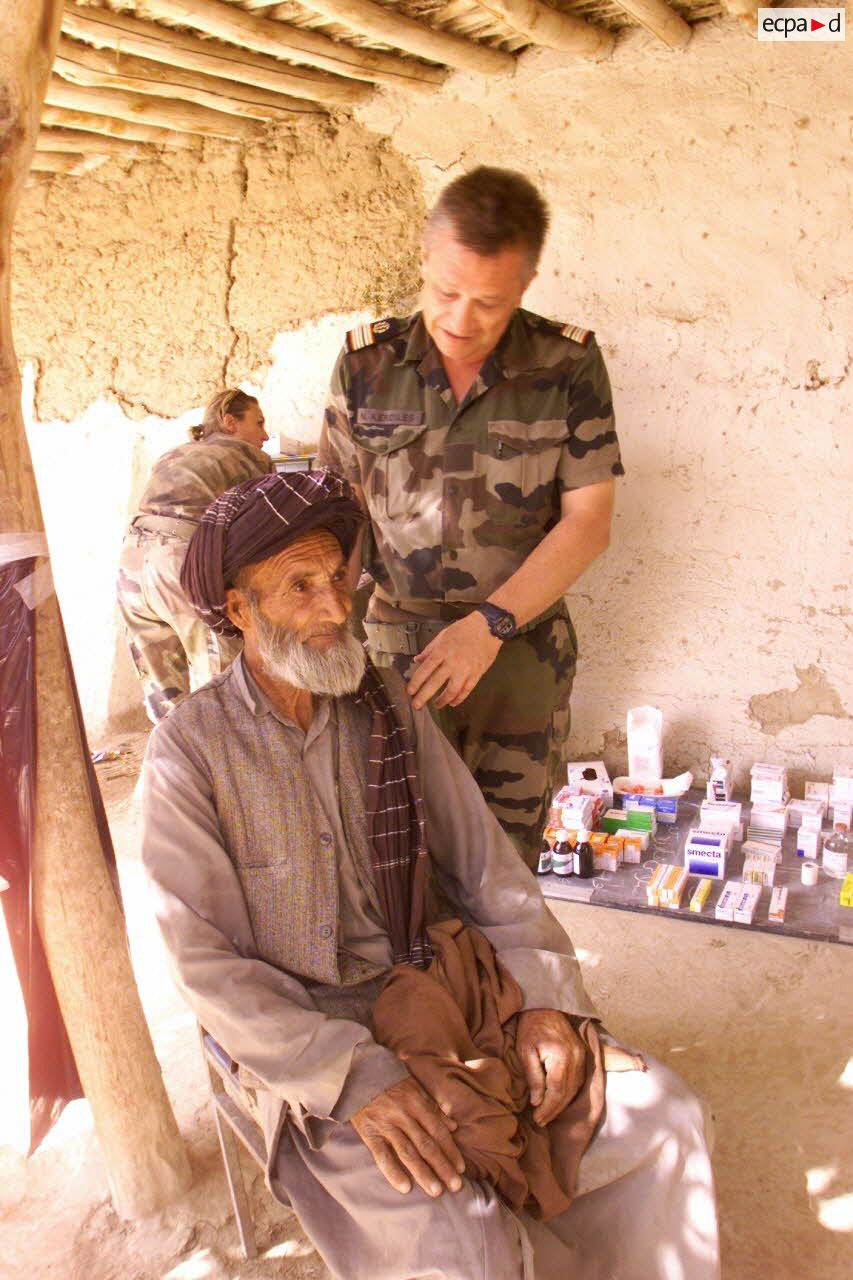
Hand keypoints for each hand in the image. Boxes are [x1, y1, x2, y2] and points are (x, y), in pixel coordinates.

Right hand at [351, 1077, 465, 1196]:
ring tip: (436, 1191)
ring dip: (424, 1173)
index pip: (438, 1131)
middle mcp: (404, 1115)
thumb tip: (453, 1127)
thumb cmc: (390, 1083)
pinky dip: (393, 1172)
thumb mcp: (415, 1088)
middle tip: (456, 1186)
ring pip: (408, 1153)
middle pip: (426, 1145)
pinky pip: (382, 1155)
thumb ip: (433, 1108)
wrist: (359, 1075)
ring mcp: (386, 1125)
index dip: (450, 1150)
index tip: (461, 1169)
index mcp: (417, 1103)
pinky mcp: (370, 1134)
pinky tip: (405, 1187)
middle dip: (442, 1167)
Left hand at [407, 613, 501, 709]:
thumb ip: (430, 649)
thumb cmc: (464, 629)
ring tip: (436, 705)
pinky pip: (466, 690)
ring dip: (442, 700)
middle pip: (435, 682)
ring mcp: (466, 669)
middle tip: (416, 705)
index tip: (410, 691)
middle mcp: (453, 662)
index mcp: (442, 651)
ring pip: (452, 690)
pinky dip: (459, 698)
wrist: (488, 628)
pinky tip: (452, 702)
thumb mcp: (443, 635)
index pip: (425, 669)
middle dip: (424, 696)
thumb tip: (417, 660)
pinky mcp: (477, 674)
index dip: (416, 682)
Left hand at [516, 1010, 586, 1126]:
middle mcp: (576, 1058)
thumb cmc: (531, 1028)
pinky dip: (567, 1093)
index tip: (537, 1118)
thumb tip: (537, 1101)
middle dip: (554, 1110)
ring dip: (561, 1104)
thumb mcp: (525, 1051)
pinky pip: (577, 1081)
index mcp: (561, 1056)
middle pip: (567, 1092)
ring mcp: (582, 1057)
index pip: (557, 1090)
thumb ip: (533, 1076)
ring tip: (546, 1114)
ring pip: (574, 1089)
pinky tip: (557, 1100)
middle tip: (540, 1121)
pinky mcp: (582, 1056)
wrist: (545, 1007)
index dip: (548, 1108)